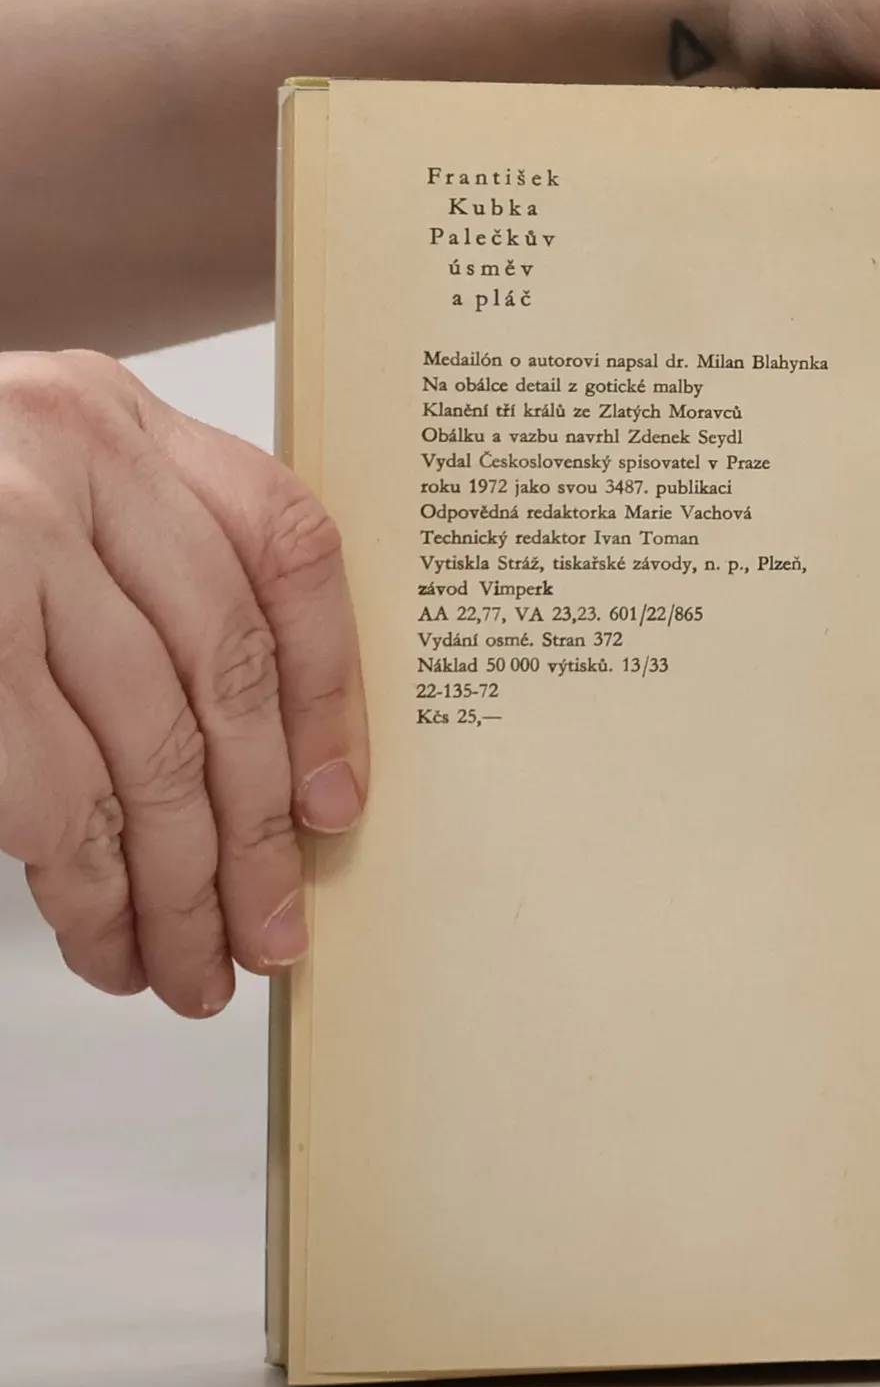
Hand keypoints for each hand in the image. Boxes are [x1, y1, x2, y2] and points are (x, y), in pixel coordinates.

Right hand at [0, 351, 365, 1014]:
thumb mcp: (32, 499)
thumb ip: (139, 577)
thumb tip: (272, 773)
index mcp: (119, 418)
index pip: (287, 551)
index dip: (330, 691)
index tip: (339, 805)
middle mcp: (69, 450)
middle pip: (226, 673)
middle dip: (257, 832)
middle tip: (272, 933)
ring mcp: (3, 535)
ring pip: (149, 749)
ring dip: (177, 886)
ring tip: (188, 967)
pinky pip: (54, 791)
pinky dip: (89, 885)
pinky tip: (104, 934)